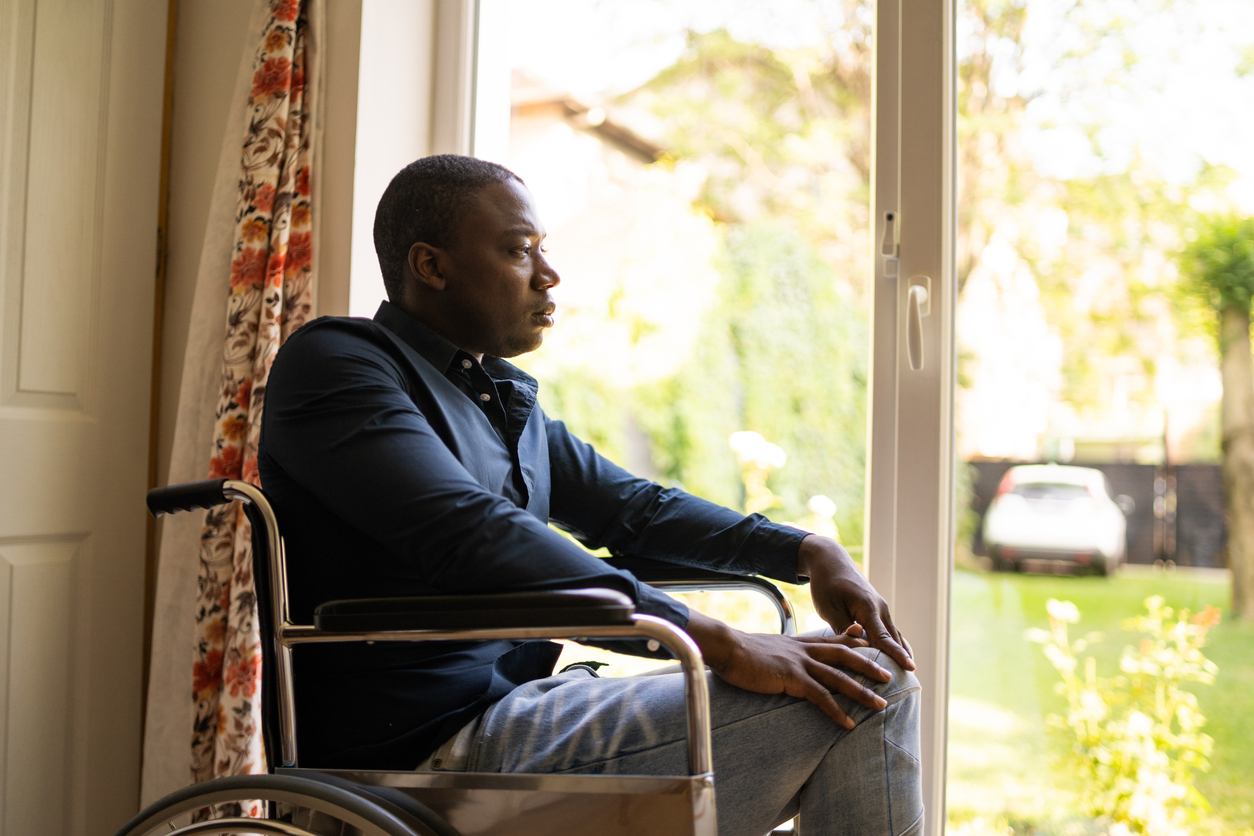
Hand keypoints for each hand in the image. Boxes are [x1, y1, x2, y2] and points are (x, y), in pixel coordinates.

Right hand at [685, 611, 892, 728]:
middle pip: (845, 655)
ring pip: (839, 677)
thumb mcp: (766, 647)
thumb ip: (779, 651)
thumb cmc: (740, 652)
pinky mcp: (792, 678)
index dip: (853, 640)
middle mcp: (804, 650)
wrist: (727, 648)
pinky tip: (848, 724)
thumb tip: (780, 656)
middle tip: (889, 676)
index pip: (832, 639)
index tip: (869, 640)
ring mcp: (800, 663)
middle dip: (869, 665)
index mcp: (799, 643)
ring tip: (880, 705)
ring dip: (862, 692)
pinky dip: (836, 711)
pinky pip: (820, 697)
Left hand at [797, 535, 915, 670]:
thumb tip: (861, 642)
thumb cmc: (826, 584)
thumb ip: (844, 627)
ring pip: (894, 635)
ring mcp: (880, 609)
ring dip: (901, 653)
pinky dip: (894, 644)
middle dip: (902, 659)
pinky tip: (898, 659)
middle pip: (893, 638)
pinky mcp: (877, 611)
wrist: (830, 561)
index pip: (883, 636)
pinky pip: (889, 631)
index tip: (910, 668)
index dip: (896, 654)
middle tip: (912, 681)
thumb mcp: (828, 607)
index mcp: (867, 607)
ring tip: (910, 676)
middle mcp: (879, 608)